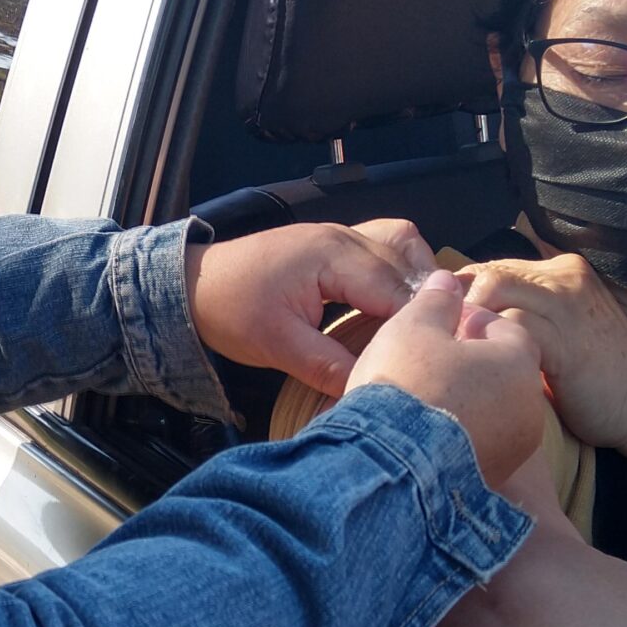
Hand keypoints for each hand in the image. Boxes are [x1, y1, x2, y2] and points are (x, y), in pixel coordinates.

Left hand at [187, 220, 435, 396]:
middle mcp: (344, 236)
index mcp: (333, 256)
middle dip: (425, 305)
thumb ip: (329, 367)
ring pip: (403, 248)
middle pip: (408, 266)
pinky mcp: (335, 243)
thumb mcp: (279, 346)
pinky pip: (384, 248)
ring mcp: (341, 235)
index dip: (418, 325)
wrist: (192, 284)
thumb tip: (370, 391)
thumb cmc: (230, 310)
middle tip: (433, 346)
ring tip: (420, 324)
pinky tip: (397, 307)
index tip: (434, 356)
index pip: (396, 291)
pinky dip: (399, 273)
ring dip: (417, 282)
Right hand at [344, 271, 545, 486]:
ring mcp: (516, 448)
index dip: (465, 322)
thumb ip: (436, 300)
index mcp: (518, 360)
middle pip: (500, 371)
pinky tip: (426, 435)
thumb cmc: (405, 385)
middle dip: (468, 363)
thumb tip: (448, 280)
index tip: (434, 327)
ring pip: (492, 410)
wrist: (389, 465)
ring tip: (423, 401)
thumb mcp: (413, 326)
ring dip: (466, 401)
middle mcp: (529, 406)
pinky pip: (481, 446)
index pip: (501, 326)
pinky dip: (461, 437)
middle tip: (426, 363)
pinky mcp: (497, 478)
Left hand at [457, 253, 626, 486]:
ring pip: (495, 289)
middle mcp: (563, 278)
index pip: (491, 268)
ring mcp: (567, 304)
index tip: (440, 326)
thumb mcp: (555, 334)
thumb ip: (520, 318)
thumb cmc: (593, 378)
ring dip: (466, 321)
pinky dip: (487, 343)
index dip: (459, 295)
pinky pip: (512, 325)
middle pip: (487, 273)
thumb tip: (460, 324)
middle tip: (438, 341)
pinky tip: (477, 370)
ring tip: (453, 354)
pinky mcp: (567, 337)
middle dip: (455, 305)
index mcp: (559, 273)